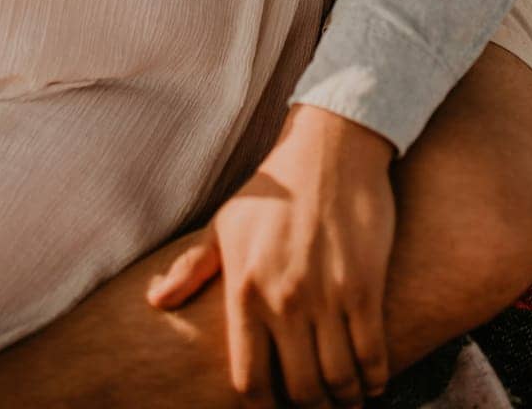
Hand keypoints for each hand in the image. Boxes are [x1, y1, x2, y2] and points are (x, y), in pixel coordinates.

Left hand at [145, 105, 396, 406]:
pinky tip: (373, 382)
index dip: (264, 407)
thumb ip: (192, 267)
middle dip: (311, 408)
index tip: (276, 407)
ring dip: (346, 399)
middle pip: (300, 391)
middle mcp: (283, 299)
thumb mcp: (225, 223)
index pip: (249, 380)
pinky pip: (373, 353)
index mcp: (244, 290)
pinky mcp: (364, 285)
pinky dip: (375, 378)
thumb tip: (156, 301)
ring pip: (339, 379)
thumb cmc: (273, 188)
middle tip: (317, 406)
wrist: (329, 147)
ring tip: (346, 399)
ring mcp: (326, 295)